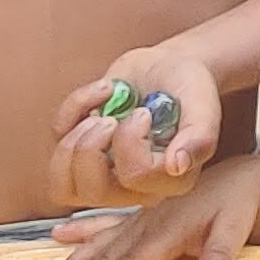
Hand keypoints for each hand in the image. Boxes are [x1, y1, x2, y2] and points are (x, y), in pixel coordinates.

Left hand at [49, 50, 223, 209]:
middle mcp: (136, 187)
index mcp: (170, 180)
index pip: (135, 177)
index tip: (143, 114)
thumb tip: (178, 166)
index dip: (130, 142)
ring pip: (63, 186)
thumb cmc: (188, 87)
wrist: (168, 68)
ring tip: (98, 115)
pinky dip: (72, 110)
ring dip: (72, 142)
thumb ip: (200, 134)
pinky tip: (101, 93)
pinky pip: (57, 144)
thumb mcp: (202, 102)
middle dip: (92, 147)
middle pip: (93, 192)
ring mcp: (105, 174)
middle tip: (111, 119)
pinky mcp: (81, 154)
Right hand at [51, 159, 259, 259]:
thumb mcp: (236, 226)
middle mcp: (147, 223)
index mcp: (168, 228)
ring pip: (99, 243)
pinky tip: (58, 235)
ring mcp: (140, 218)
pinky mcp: (139, 216)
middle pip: (108, 256)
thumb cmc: (237, 205)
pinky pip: (105, 224)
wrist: (239, 179)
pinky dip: (82, 232)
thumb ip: (223, 252)